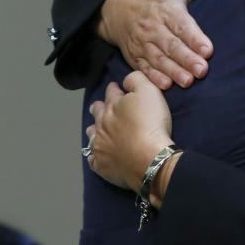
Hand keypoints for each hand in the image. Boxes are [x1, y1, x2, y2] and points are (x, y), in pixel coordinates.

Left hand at [85, 71, 173, 192]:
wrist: (151, 158)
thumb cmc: (151, 124)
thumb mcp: (149, 91)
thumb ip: (136, 79)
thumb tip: (126, 80)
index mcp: (113, 106)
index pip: (111, 92)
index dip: (114, 88)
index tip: (116, 87)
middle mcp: (102, 125)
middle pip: (97, 112)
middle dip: (99, 107)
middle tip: (100, 106)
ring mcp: (100, 146)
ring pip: (92, 135)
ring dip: (94, 130)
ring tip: (96, 129)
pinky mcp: (102, 165)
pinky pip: (93, 159)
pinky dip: (94, 156)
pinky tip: (97, 155)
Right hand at [97, 0, 217, 89]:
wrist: (117, 6)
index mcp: (166, 8)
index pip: (181, 24)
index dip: (194, 37)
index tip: (207, 50)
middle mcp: (152, 26)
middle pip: (171, 45)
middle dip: (186, 58)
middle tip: (202, 70)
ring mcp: (142, 42)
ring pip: (158, 59)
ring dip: (173, 71)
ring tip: (188, 81)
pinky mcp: (134, 55)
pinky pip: (144, 68)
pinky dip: (154, 78)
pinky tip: (166, 85)